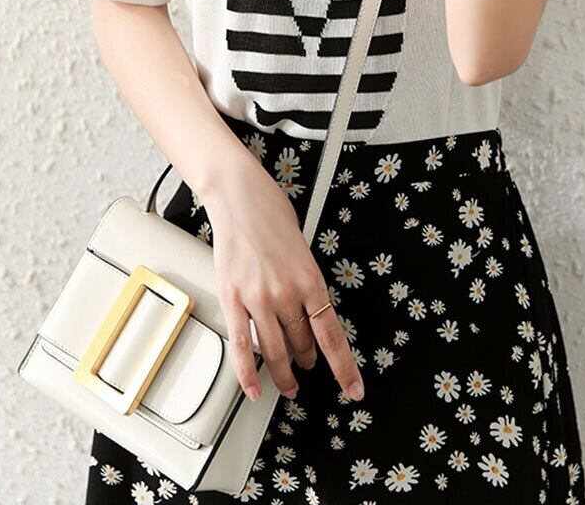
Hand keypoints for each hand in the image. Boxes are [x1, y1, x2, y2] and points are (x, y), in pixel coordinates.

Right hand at [203, 153, 364, 403]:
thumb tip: (306, 309)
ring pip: (275, 351)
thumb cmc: (271, 214)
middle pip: (302, 343)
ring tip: (288, 383)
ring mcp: (257, 298)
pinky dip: (246, 373)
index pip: (332, 335)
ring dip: (283, 373)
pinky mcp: (232, 298)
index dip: (344, 367)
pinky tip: (252, 389)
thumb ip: (304, 282)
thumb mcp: (302, 248)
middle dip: (307, 359)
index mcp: (311, 279)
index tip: (353, 389)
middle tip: (307, 365)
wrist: (240, 196)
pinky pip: (240, 345)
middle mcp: (286, 293)